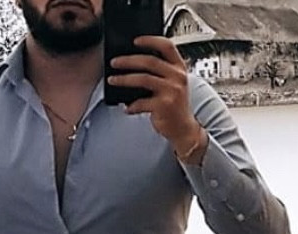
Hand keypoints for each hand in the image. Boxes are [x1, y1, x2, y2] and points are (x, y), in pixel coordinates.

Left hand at [108, 36, 206, 159]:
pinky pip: (142, 102)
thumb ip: (159, 72)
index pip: (167, 46)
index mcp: (179, 68)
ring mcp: (172, 91)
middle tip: (114, 62)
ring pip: (143, 79)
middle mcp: (177, 78)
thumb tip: (131, 63)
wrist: (184, 130)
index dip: (150, 40)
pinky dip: (132, 105)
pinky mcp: (165, 106)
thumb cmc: (175, 106)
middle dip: (128, 60)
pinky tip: (127, 107)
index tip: (134, 41)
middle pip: (149, 61)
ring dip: (124, 79)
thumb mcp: (173, 85)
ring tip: (113, 80)